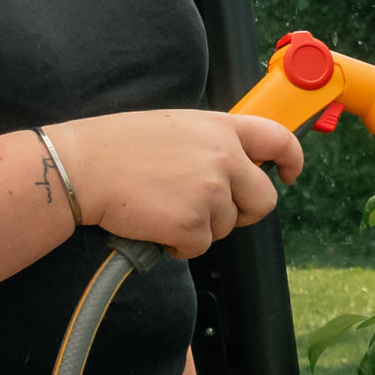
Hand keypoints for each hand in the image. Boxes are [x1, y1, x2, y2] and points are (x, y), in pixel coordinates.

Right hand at [49, 109, 302, 256]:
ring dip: (200, 227)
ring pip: (227, 227)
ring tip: (164, 208)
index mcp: (221, 128)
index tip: (289, 173)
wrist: (82, 167)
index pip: (278, 139)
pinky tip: (155, 225)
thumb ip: (211, 143)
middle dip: (243, 212)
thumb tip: (233, 164)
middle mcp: (224, 157)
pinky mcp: (192, 224)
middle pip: (263, 200)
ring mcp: (211, 192)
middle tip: (212, 213)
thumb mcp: (177, 127)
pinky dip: (178, 245)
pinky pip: (199, 247)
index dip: (292, 159)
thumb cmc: (119, 146)